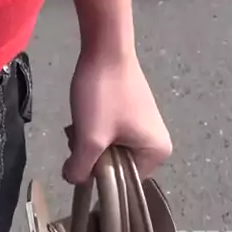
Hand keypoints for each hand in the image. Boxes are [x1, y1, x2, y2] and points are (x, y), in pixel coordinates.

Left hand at [63, 40, 171, 183]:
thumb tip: (74, 180)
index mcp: (157, 153)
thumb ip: (81, 167)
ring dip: (90, 139)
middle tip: (81, 132)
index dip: (99, 172)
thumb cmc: (103, 95)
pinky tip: (85, 112)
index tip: (85, 153)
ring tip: (82, 120)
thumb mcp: (90, 137)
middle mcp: (157, 142)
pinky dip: (93, 127)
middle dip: (93, 154)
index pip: (123, 183)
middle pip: (116, 165)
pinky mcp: (130, 111)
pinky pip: (109, 132)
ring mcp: (144, 125)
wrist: (104, 48)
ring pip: (108, 148)